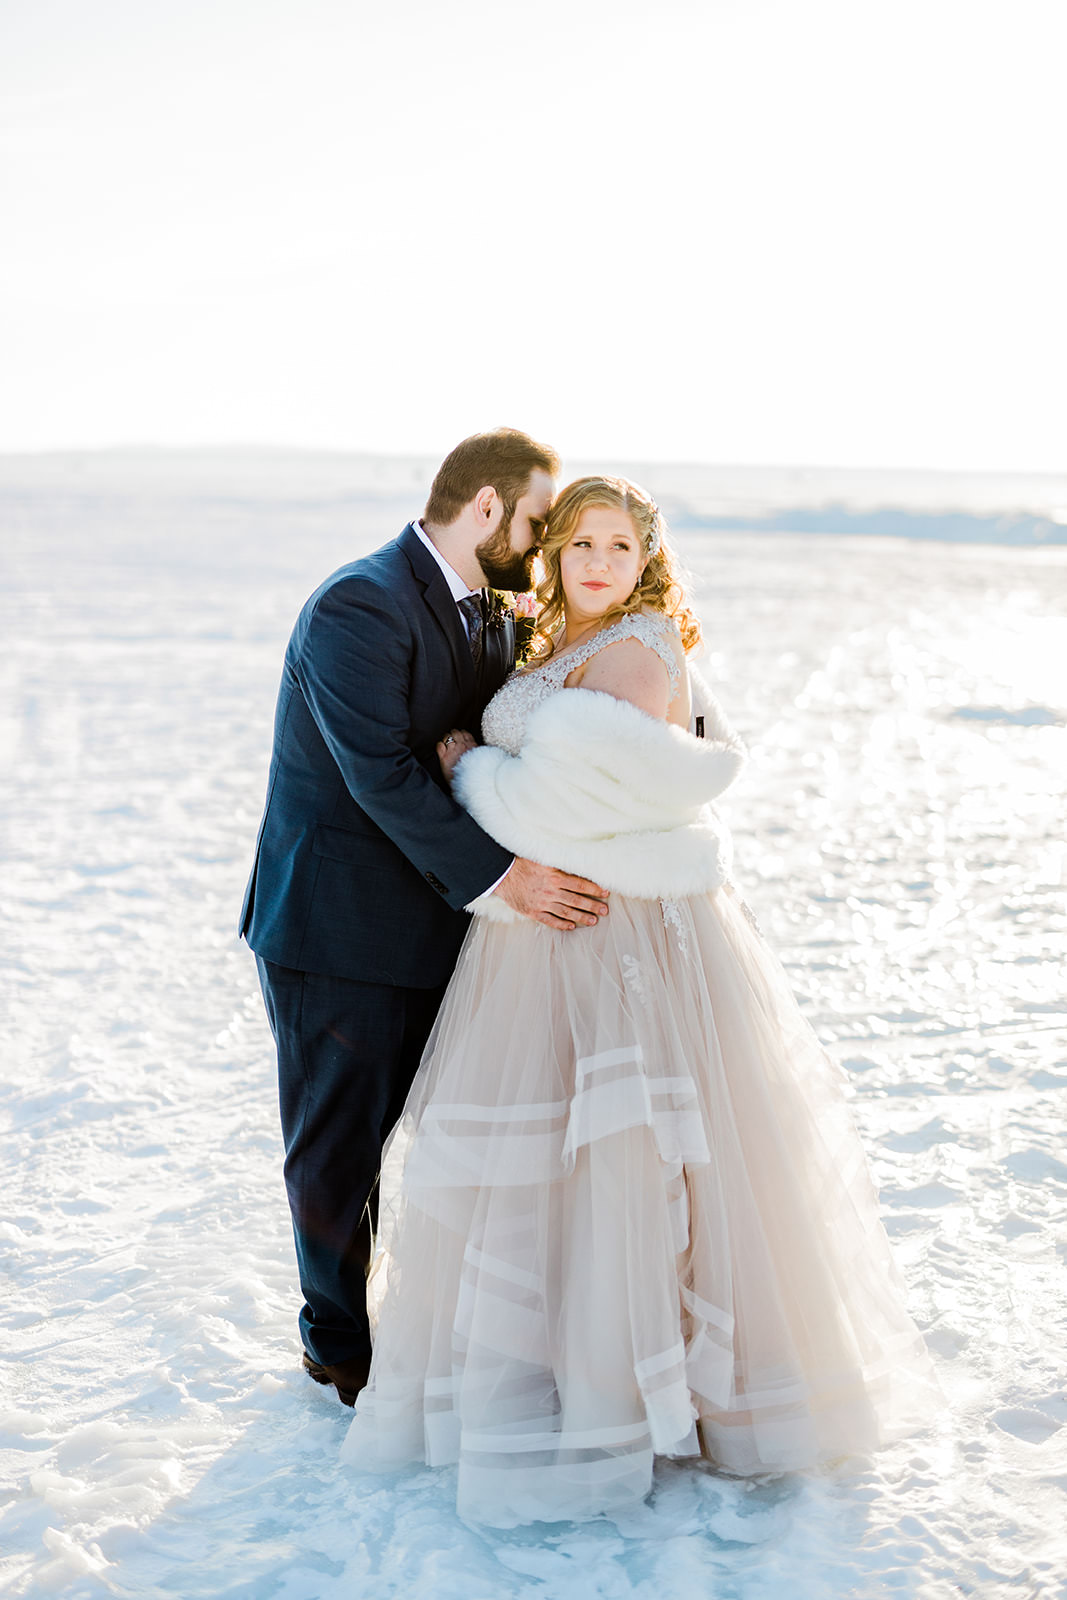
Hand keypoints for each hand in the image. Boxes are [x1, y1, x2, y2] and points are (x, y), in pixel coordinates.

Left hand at [436, 727, 475, 784]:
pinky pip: (439, 745)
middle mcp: (462, 746)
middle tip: (452, 740)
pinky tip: (441, 749)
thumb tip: (475, 747)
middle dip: (453, 735)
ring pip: (447, 737)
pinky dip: (439, 745)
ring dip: (446, 739)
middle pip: (455, 733)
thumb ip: (476, 751)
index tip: (460, 738)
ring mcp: (452, 751)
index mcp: (472, 746)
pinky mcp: (444, 758)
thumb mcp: (481, 759)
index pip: (465, 733)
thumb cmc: (475, 773)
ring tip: (446, 744)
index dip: (461, 734)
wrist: (469, 784)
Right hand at [493, 857, 609, 930]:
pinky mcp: (533, 912)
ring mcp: (543, 903)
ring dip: (581, 917)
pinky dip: (562, 925)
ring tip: (593, 921)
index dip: (595, 889)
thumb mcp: (543, 859)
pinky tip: (571, 927)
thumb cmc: (523, 864)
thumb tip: (577, 860)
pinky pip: (550, 921)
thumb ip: (559, 862)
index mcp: (555, 877)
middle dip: (593, 906)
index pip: (580, 884)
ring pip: (566, 912)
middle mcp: (551, 892)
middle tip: (605, 911)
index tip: (605, 893)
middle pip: (577, 901)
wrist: (502, 875)